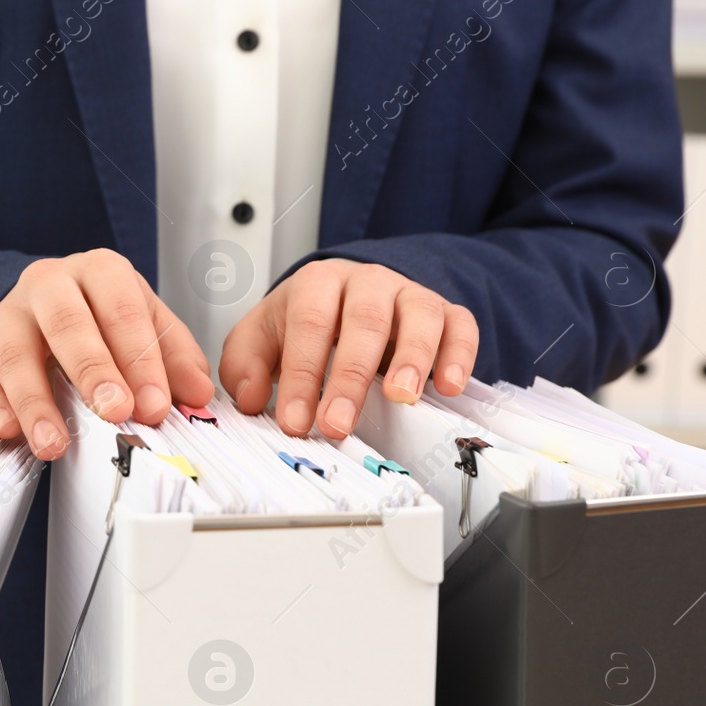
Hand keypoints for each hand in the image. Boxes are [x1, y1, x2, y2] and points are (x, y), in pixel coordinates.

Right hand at [0, 249, 214, 458]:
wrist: (49, 304)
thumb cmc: (103, 318)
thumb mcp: (148, 326)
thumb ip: (175, 358)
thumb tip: (198, 394)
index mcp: (100, 270)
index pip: (123, 310)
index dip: (140, 359)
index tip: (155, 405)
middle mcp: (50, 282)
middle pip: (67, 321)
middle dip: (92, 371)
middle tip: (114, 414)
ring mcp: (10, 311)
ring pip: (14, 350)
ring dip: (35, 401)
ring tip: (55, 443)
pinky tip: (9, 430)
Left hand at [219, 259, 478, 438]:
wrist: (346, 297)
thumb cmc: (304, 322)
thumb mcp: (261, 338)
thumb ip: (245, 365)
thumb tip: (252, 398)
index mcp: (317, 284)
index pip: (309, 326)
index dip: (302, 376)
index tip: (296, 421)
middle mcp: (367, 282)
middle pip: (364, 321)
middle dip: (350, 377)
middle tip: (337, 424)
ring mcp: (409, 295)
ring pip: (419, 315)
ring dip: (413, 358)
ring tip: (403, 397)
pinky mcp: (445, 313)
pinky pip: (460, 325)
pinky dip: (460, 354)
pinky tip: (449, 386)